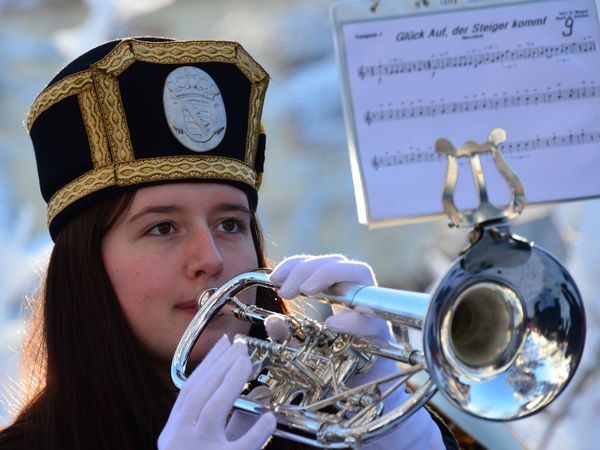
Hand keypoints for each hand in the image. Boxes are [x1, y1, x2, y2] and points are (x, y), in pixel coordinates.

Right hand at [158, 336, 275, 449]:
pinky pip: (241, 446)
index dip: (207, 363)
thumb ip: (230, 421)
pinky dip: (257, 430)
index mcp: (174, 432)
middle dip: (220, 364)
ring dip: (231, 381)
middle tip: (240, 346)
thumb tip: (256, 392)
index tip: (224, 344)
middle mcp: (179, 439)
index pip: (189, 390)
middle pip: (199, 393)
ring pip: (213, 410)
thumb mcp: (208, 445)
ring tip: (247, 362)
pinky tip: (269, 418)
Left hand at [268, 255, 443, 448]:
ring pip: (360, 272)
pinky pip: (371, 318)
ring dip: (329, 275)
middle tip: (286, 291)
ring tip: (306, 291)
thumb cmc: (336, 369)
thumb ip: (287, 336)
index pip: (319, 264)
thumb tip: (272, 322)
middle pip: (337, 262)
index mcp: (338, 295)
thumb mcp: (303, 350)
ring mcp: (372, 310)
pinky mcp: (382, 333)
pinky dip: (351, 319)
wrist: (365, 400)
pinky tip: (332, 325)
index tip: (274, 277)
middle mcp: (357, 296)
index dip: (297, 263)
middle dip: (308, 269)